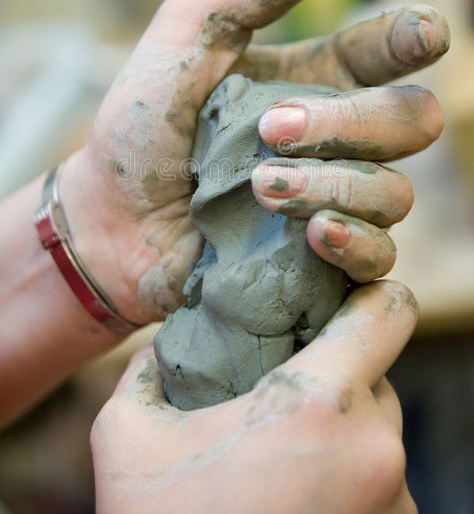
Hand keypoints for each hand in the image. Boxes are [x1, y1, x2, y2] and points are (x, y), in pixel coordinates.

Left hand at [60, 0, 448, 323]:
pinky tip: (311, 234)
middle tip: (271, 129)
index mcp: (313, 77)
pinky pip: (381, 256)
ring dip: (333, 184)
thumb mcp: (190, 32)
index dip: (416, 37)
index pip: (391, 51)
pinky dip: (354, 243)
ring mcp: (332, 200)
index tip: (418, 36)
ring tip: (260, 188)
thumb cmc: (141, 123)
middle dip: (351, 122)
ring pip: (396, 192)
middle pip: (412, 121)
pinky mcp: (322, 262)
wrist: (108, 218)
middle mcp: (335, 138)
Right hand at [91, 279, 417, 513]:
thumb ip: (150, 370)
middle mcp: (376, 452)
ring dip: (339, 427)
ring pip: (377, 428)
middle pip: (375, 375)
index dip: (367, 296)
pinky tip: (294, 486)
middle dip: (332, 373)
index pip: (388, 314)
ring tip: (281, 447)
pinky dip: (347, 471)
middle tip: (280, 386)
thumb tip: (167, 344)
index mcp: (320, 406)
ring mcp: (393, 502)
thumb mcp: (128, 435)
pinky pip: (379, 476)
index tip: (340, 298)